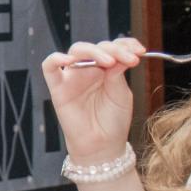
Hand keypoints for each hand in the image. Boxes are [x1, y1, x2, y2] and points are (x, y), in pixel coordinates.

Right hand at [41, 36, 142, 164]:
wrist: (103, 146)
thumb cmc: (113, 121)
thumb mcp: (121, 94)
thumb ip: (117, 74)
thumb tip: (118, 56)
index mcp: (105, 70)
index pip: (112, 48)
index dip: (125, 45)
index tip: (141, 50)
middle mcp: (88, 70)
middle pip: (95, 47)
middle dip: (114, 49)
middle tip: (130, 59)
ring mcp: (72, 77)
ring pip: (76, 51)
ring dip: (93, 51)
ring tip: (109, 62)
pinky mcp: (57, 88)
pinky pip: (49, 67)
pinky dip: (55, 59)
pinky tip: (68, 60)